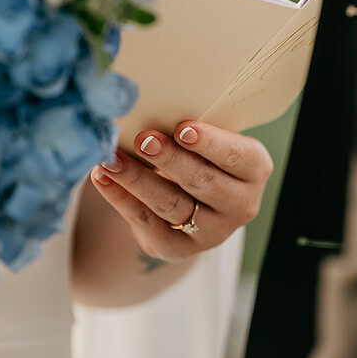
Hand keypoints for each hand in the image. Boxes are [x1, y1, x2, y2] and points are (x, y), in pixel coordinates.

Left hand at [90, 121, 273, 262]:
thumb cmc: (198, 154)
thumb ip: (190, 129)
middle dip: (170, 160)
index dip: (210, 144)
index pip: (237, 157)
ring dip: (137, 179)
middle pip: (203, 182)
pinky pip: (146, 222)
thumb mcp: (207, 139)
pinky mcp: (179, 248)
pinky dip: (120, 198)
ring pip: (171, 204)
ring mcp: (212, 232)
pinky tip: (102, 178)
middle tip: (143, 139)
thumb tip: (147, 109)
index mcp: (254, 169)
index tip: (183, 128)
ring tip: (111, 158)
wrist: (190, 200)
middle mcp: (240, 204)